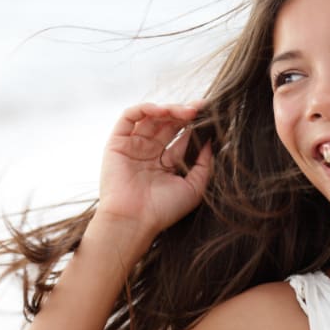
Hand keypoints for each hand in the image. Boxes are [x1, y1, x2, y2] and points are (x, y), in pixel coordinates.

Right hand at [91, 102, 211, 259]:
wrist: (134, 220)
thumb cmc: (163, 210)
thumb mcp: (194, 187)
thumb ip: (204, 164)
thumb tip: (211, 141)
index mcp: (166, 162)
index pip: (182, 135)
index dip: (195, 123)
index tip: (209, 114)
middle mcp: (149, 152)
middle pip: (168, 122)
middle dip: (184, 113)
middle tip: (200, 109)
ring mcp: (133, 146)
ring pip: (151, 116)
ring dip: (169, 109)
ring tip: (185, 112)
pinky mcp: (117, 143)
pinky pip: (129, 117)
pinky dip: (144, 108)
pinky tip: (161, 110)